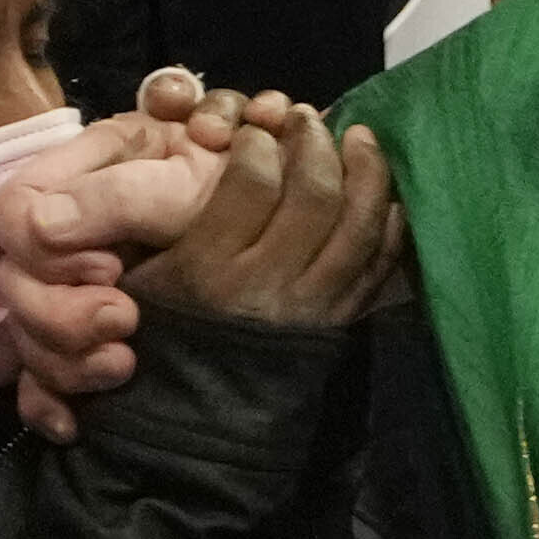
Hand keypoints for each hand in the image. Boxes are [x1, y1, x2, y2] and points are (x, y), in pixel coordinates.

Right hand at [0, 70, 237, 438]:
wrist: (285, 242)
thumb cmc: (238, 198)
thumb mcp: (190, 186)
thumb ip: (119, 196)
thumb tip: (41, 228)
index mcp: (79, 178)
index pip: (12, 212)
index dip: (44, 248)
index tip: (110, 267)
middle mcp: (64, 235)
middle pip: (14, 282)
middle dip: (60, 313)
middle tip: (125, 319)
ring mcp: (70, 290)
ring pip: (27, 335)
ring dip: (66, 361)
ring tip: (125, 365)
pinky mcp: (81, 340)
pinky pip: (37, 381)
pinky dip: (50, 404)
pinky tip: (73, 423)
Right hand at [124, 93, 402, 331]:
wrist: (201, 418)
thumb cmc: (166, 330)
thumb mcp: (150, 276)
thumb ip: (172, 217)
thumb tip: (214, 153)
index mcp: (208, 270)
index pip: (251, 181)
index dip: (259, 142)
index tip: (256, 132)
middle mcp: (266, 286)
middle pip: (313, 195)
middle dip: (314, 143)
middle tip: (308, 120)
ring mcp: (312, 306)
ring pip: (356, 225)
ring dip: (364, 171)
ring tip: (357, 138)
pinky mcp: (341, 324)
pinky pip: (377, 265)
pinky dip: (388, 222)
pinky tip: (386, 193)